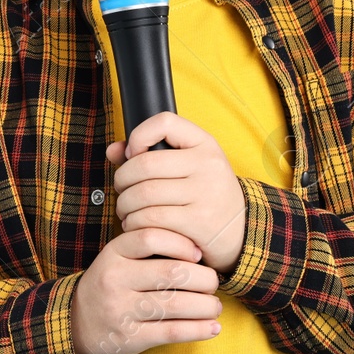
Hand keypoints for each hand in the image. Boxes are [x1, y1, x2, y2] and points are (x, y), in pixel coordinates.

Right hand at [70, 227, 222, 353]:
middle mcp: (115, 279)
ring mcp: (121, 310)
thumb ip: (148, 249)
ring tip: (215, 306)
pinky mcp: (129, 337)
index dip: (181, 243)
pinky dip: (198, 330)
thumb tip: (199, 250)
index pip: (151, 237)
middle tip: (213, 282)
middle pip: (171, 272)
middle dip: (203, 278)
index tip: (198, 253)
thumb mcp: (118, 259)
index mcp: (113, 253)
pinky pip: (171, 332)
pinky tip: (213, 328)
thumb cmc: (110, 286)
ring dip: (206, 306)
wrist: (75, 325)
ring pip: (176, 304)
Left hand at [105, 112, 246, 274]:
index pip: (165, 122)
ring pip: (144, 194)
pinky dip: (134, 223)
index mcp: (205, 143)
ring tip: (125, 209)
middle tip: (121, 189)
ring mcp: (205, 193)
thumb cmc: (206, 193)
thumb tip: (113, 150)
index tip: (133, 154)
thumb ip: (149, 154)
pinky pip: (151, 219)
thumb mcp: (188, 166)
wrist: (240, 230)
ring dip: (125, 204)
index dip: (139, 135)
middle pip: (145, 164)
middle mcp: (208, 164)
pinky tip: (134, 224)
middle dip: (122, 179)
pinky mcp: (198, 222)